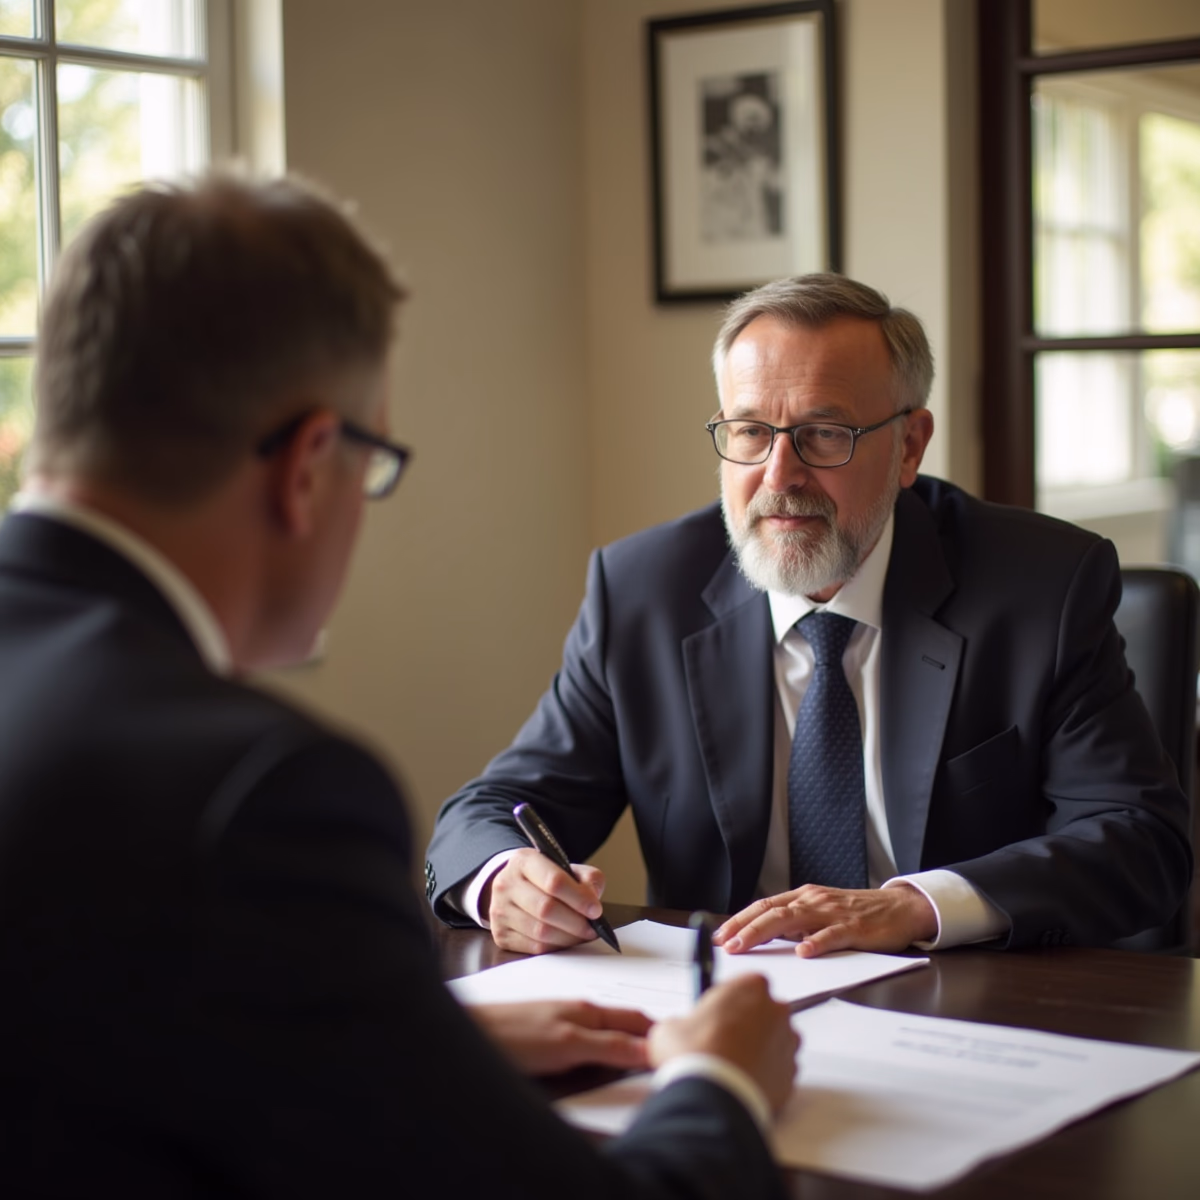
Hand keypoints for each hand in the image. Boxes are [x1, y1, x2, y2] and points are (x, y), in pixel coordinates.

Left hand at [468, 999, 651, 1075]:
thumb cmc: (514, 1036)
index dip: (659, 1034)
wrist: (470, 1033)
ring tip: (641, 1064)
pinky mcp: (548, 1039)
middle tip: (667, 1060)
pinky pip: (587, 1044)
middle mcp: (579, 1014)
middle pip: (624, 1026)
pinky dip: (603, 1053)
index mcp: (589, 1011)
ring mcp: (563, 1024)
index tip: (680, 1049)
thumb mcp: (569, 1046)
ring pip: (606, 1035)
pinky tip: (601, 1064)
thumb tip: (650, 1049)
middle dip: (646, 1040)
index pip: (636, 1019)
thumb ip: (609, 1047)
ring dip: (625, 1047)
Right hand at [483, 848, 606, 953]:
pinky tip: (565, 941)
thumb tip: (592, 901)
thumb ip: (587, 879)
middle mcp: (506, 884)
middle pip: (546, 909)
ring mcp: (499, 910)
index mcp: (524, 861)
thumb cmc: (547, 880)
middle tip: (592, 928)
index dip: (579, 898)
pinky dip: (555, 948)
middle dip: (575, 922)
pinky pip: (534, 947)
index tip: (596, 910)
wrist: (517, 889)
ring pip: (540, 932)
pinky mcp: (500, 934)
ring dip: (568, 938)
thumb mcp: (568, 869)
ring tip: (582, 935)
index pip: (553, 881)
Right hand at [648, 974, 797, 1112]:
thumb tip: (676, 1033)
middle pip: (764, 1010)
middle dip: (747, 1023)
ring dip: (759, 1048)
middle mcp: (775, 1010)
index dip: (728, 1001)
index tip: (715, 1013)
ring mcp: (787, 1042)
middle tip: (721, 1040)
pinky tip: (743, 1080)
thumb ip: (682, 1022)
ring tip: (732, 1063)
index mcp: (750, 986)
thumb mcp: (671, 1027)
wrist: (713, 1096)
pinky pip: (779, 1069)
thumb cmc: (698, 1055)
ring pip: (775, 1039)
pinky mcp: (791, 1073)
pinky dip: (766, 1073)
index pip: (744, 984)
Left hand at [713, 883, 937, 957]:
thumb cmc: (857, 914)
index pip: (764, 906)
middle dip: (744, 928)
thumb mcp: (820, 914)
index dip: (740, 920)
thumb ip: (795, 924)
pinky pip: (831, 934)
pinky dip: (816, 942)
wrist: (899, 908)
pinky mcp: (854, 927)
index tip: (720, 936)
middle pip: (771, 912)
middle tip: (725, 944)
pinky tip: (803, 952)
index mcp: (803, 897)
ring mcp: (832, 913)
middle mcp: (813, 900)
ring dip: (764, 933)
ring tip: (746, 946)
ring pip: (792, 920)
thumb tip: (764, 939)